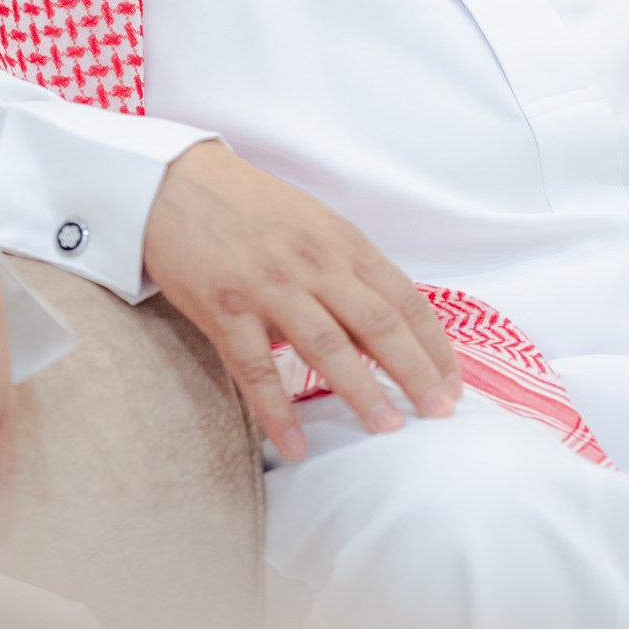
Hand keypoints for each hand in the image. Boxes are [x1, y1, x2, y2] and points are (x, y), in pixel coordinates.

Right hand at [143, 141, 461, 458]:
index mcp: (341, 242)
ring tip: (386, 430)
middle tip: (439, 414)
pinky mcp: (224, 308)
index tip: (453, 384)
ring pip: (325, 346)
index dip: (433, 344)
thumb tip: (387, 327)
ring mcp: (268, 287)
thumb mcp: (312, 224)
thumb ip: (349, 269)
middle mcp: (313, 263)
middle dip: (414, 372)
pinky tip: (295, 445)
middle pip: (376, 324)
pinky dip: (277, 411)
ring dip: (360, 391)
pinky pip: (255, 369)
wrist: (176, 183)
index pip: (403, 298)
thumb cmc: (249, 207)